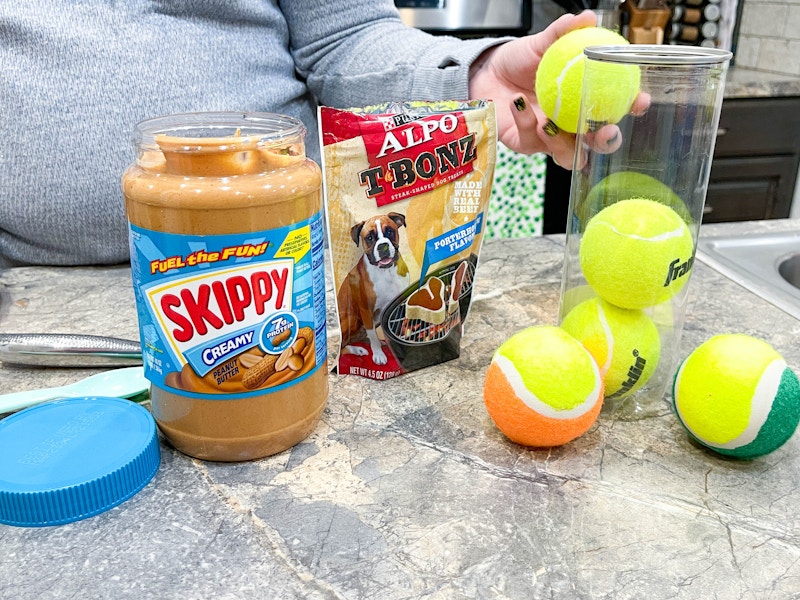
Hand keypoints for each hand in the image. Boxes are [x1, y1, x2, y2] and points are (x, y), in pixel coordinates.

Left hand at [468, 10, 648, 169]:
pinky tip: (519, 104)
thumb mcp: (542, 43)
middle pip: (598, 143)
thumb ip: (563, 32)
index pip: (616, 107)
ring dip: (566, 146)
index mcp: (584, 99)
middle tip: (606, 131)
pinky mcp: (527, 144)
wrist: (486, 72)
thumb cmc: (519, 61)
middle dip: (606, 141)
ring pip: (569, 157)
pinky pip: (532, 141)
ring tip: (553, 125)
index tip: (639, 100)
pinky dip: (528, 123)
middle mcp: (572, 124)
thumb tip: (587, 17)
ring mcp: (551, 138)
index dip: (631, 107)